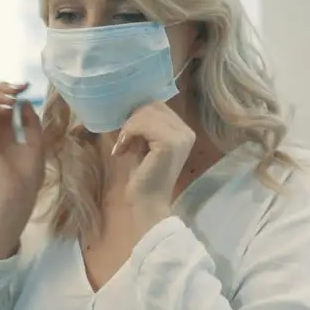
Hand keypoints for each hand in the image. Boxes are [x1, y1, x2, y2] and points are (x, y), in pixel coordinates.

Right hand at [0, 83, 43, 256]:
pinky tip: (5, 107)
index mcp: (5, 132)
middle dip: (3, 88)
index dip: (12, 91)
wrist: (19, 193)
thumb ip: (30, 122)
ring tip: (11, 98)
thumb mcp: (35, 143)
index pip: (3, 104)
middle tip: (18, 88)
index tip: (26, 85)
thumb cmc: (28, 175)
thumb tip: (24, 101)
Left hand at [112, 101, 195, 225]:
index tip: (125, 135)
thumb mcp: (144, 144)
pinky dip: (128, 133)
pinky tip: (123, 150)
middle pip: (152, 106)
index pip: (157, 106)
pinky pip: (143, 124)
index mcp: (184, 131)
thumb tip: (129, 107)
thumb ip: (143, 125)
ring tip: (122, 146)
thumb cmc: (145, 177)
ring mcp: (180, 137)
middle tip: (122, 141)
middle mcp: (187, 131)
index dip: (137, 115)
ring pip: (146, 113)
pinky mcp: (170, 143)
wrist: (149, 204)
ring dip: (128, 128)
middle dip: (132, 120)